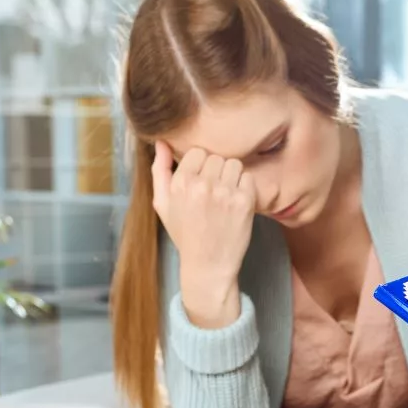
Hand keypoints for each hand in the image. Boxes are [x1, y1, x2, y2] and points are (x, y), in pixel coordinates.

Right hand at [151, 141, 255, 327]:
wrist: (208, 264)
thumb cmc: (185, 233)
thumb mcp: (162, 203)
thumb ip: (159, 171)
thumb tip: (161, 142)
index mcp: (181, 182)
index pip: (197, 152)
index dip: (200, 166)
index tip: (200, 181)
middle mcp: (203, 185)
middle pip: (217, 157)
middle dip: (216, 171)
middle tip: (213, 192)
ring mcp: (226, 192)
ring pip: (234, 164)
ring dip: (232, 176)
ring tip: (225, 195)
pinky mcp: (245, 201)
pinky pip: (248, 177)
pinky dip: (245, 187)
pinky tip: (236, 202)